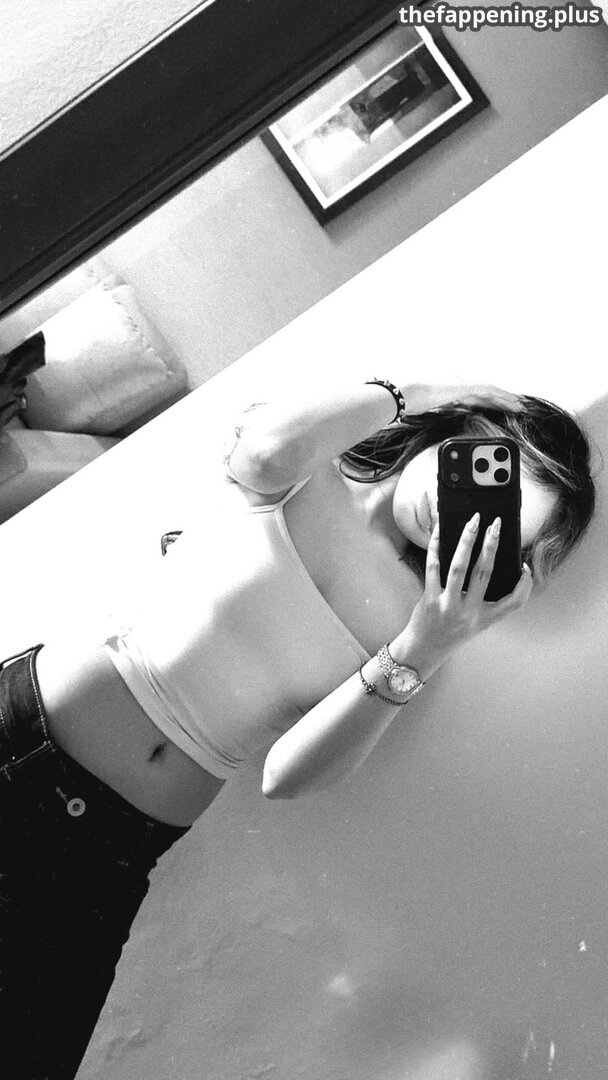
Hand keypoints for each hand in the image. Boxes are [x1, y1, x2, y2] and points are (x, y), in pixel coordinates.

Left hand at [392, 515, 532, 681]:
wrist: (422, 651)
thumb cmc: (450, 633)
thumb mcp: (474, 623)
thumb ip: (484, 601)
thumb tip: (486, 563)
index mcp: (485, 620)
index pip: (514, 603)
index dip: (525, 585)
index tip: (525, 567)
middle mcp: (469, 613)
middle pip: (485, 573)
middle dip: (492, 545)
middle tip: (496, 524)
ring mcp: (448, 605)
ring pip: (460, 567)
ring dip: (467, 541)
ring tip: (473, 522)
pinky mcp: (429, 599)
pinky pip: (434, 567)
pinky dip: (435, 547)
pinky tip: (439, 531)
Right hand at [400, 381, 523, 415]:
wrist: (404, 395)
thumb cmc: (411, 402)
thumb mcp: (428, 408)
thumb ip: (441, 410)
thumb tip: (445, 417)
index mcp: (453, 390)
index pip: (476, 396)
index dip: (490, 402)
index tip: (501, 409)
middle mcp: (460, 383)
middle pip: (487, 392)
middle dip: (502, 399)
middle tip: (517, 406)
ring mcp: (462, 383)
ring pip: (491, 390)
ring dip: (506, 398)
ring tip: (519, 405)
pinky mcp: (464, 387)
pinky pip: (488, 390)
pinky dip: (500, 396)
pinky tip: (510, 402)